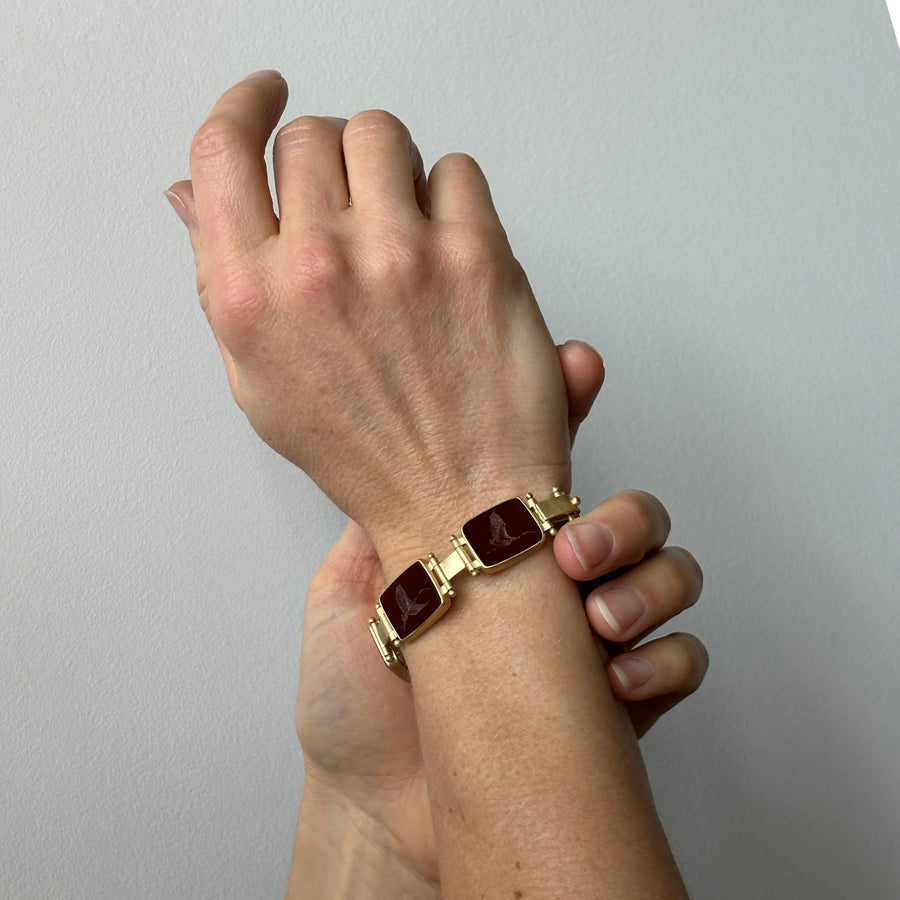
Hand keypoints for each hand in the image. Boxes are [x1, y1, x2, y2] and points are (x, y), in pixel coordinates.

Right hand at [169, 71, 571, 567]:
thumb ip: (223, 278)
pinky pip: (458, 169)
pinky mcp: (477, 257)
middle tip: (353, 207)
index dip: (242, 107)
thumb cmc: (365, 454)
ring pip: (383, 133)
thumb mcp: (262, 379)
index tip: (264, 96)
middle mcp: (318, 268)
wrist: (456, 504)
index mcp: (250, 298)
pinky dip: (452, 196)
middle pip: (309, 135)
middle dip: (329, 161)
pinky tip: (449, 248)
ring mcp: (401, 257)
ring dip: (391, 166)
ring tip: (404, 224)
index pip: (220, 150)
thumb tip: (196, 197)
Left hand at [295, 391, 705, 886]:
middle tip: (574, 548)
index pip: (543, 468)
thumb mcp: (342, 589)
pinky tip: (614, 677)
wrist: (373, 803)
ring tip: (595, 617)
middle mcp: (547, 585)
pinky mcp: (618, 701)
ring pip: (669, 573)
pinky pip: (683, 659)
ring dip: (648, 582)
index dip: (568, 410)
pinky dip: (665, 658)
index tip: (577, 370)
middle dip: (621, 514)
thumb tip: (394, 447)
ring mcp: (587, 639)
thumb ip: (375, 520)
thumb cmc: (352, 702)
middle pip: (628, 512)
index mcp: (492, 549)